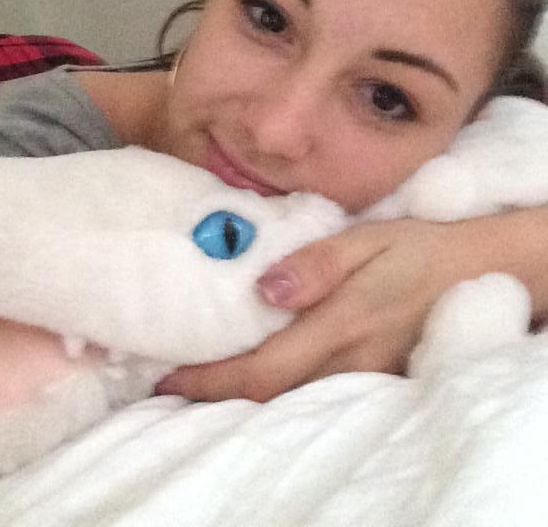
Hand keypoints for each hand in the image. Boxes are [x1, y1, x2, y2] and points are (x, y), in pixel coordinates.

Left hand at [155, 214, 515, 402]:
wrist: (471, 271)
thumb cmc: (412, 247)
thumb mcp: (368, 238)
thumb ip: (318, 264)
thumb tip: (264, 289)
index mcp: (343, 323)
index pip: (264, 368)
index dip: (213, 379)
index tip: (168, 378)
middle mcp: (349, 360)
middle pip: (269, 394)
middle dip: (214, 394)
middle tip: (167, 383)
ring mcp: (362, 375)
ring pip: (289, 400)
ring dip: (239, 395)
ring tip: (195, 379)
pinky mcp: (370, 376)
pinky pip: (311, 393)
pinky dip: (271, 389)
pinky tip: (248, 371)